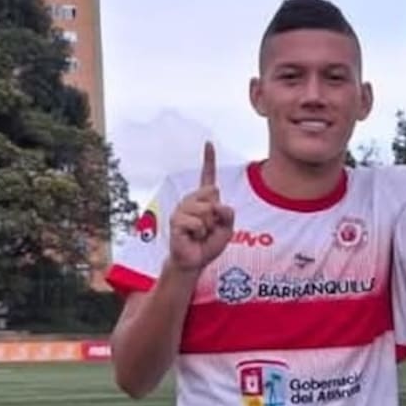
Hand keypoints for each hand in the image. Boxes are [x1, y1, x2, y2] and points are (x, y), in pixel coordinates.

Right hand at [169, 142, 235, 271]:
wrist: (195, 261)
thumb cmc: (209, 244)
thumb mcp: (227, 228)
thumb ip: (228, 214)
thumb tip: (218, 205)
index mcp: (204, 199)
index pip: (207, 176)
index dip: (208, 159)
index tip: (209, 143)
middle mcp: (191, 200)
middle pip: (213, 193)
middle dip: (217, 214)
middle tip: (209, 228)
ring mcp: (182, 209)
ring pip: (207, 210)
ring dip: (209, 227)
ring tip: (200, 234)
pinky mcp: (176, 220)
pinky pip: (198, 223)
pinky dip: (200, 233)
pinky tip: (192, 237)